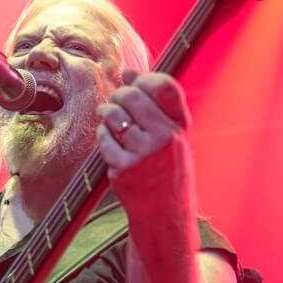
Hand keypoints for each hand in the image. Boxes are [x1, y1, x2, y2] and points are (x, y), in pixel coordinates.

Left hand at [96, 70, 193, 222]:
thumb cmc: (166, 167)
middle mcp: (165, 138)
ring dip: (106, 113)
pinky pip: (104, 138)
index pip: (165, 86)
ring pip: (114, 115)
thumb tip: (128, 71)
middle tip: (115, 101)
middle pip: (132, 96)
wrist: (164, 211)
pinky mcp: (124, 169)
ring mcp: (144, 154)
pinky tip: (109, 141)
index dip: (145, 79)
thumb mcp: (170, 134)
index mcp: (179, 127)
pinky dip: (102, 135)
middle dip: (118, 95)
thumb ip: (153, 103)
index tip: (135, 84)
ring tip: (108, 118)